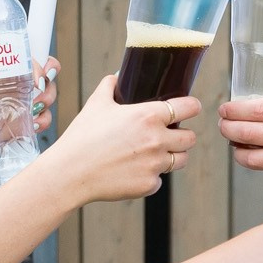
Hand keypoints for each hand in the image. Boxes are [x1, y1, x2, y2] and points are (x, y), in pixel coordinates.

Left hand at [0, 57, 56, 156]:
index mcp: (1, 76)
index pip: (23, 59)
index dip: (35, 62)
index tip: (35, 75)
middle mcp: (16, 86)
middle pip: (42, 71)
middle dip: (48, 76)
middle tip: (40, 88)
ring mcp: (25, 103)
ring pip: (49, 91)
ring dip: (48, 98)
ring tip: (34, 109)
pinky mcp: (30, 121)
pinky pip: (46, 116)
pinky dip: (44, 120)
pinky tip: (32, 125)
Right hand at [50, 76, 195, 204]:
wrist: (71, 172)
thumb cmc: (82, 137)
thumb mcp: (96, 105)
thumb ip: (109, 86)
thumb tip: (115, 77)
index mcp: (149, 116)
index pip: (189, 108)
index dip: (192, 107)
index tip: (191, 108)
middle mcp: (157, 140)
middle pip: (191, 138)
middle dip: (183, 135)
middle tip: (171, 135)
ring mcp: (155, 165)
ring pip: (180, 160)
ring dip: (172, 156)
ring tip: (155, 153)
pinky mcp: (149, 185)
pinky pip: (159, 180)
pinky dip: (150, 176)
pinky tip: (133, 171)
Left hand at [218, 93, 262, 188]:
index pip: (255, 110)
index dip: (233, 111)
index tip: (225, 108)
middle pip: (246, 134)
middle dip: (227, 128)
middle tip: (223, 124)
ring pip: (251, 159)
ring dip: (237, 150)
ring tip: (236, 143)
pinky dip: (259, 162)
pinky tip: (259, 155)